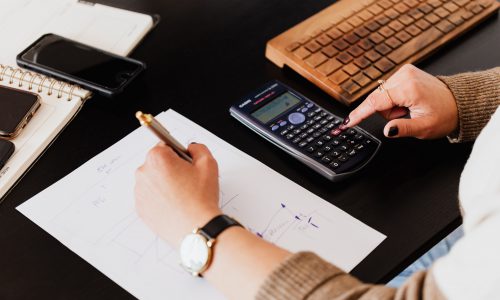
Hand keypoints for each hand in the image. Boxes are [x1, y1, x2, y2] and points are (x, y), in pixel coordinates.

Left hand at [135, 143, 221, 246]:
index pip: (165, 146)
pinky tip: (174, 205)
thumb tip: (191, 148)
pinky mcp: (140, 208)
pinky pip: (150, 197)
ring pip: (153, 181)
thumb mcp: (208, 164)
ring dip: (164, 184)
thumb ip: (198, 148)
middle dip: (170, 169)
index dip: (178, 155)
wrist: (196, 228)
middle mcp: (143, 173)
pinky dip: (160, 199)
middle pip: (157, 163)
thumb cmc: (201, 198)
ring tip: (181, 196)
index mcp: (157, 158)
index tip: (185, 165)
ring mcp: (140, 192)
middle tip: (187, 182)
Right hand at [344, 64, 458, 138]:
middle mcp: (405, 76)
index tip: (347, 122)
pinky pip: (387, 90)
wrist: (458, 102)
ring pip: (381, 95)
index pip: (376, 102)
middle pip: (377, 99)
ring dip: (391, 106)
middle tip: (406, 115)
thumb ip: (403, 129)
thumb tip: (387, 130)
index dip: (360, 114)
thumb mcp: (424, 128)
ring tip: (409, 108)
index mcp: (409, 88)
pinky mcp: (404, 72)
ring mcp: (404, 72)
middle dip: (387, 112)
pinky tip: (407, 102)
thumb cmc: (444, 114)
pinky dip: (393, 99)